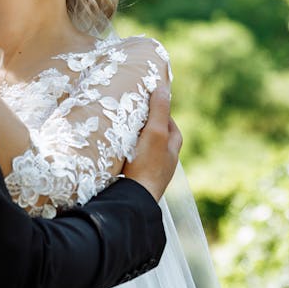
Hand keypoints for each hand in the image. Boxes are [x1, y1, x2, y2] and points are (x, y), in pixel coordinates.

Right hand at [122, 85, 181, 200]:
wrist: (134, 201)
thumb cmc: (147, 165)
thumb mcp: (156, 132)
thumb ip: (159, 111)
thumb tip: (163, 87)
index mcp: (173, 149)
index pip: (171, 125)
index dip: (162, 113)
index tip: (149, 103)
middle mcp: (165, 163)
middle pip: (159, 139)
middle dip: (148, 128)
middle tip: (133, 118)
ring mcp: (151, 175)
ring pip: (146, 153)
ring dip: (136, 144)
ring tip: (121, 135)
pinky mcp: (137, 184)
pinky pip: (133, 165)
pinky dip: (127, 157)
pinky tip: (115, 156)